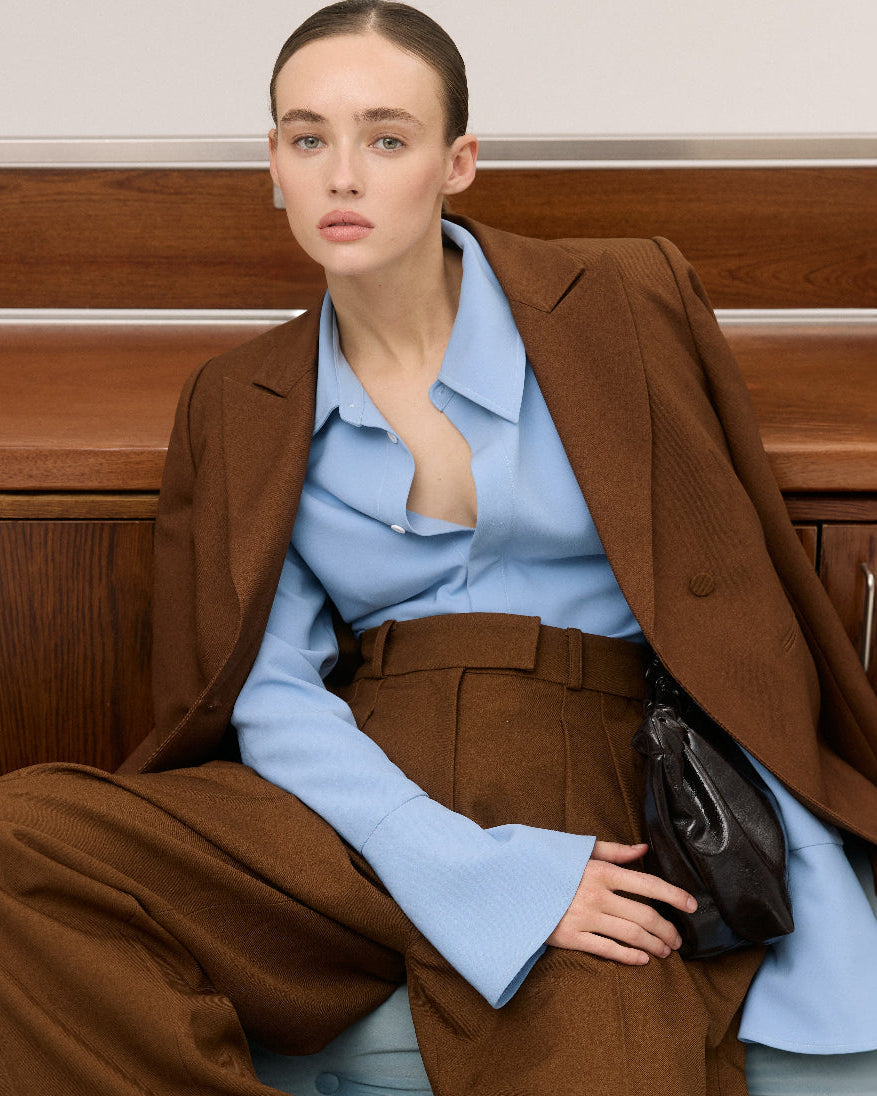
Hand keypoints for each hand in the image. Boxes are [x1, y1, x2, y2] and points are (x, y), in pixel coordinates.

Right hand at [546, 841, 696, 964]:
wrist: (512, 885)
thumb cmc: (549, 866)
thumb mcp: (579, 851)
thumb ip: (614, 851)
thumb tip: (644, 849)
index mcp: (600, 871)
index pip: (647, 883)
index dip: (673, 895)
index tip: (693, 905)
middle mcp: (596, 895)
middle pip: (644, 915)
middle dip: (667, 929)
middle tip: (677, 940)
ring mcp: (584, 918)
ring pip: (631, 935)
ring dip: (653, 945)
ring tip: (665, 951)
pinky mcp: (571, 938)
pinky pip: (608, 950)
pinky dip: (629, 956)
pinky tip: (642, 959)